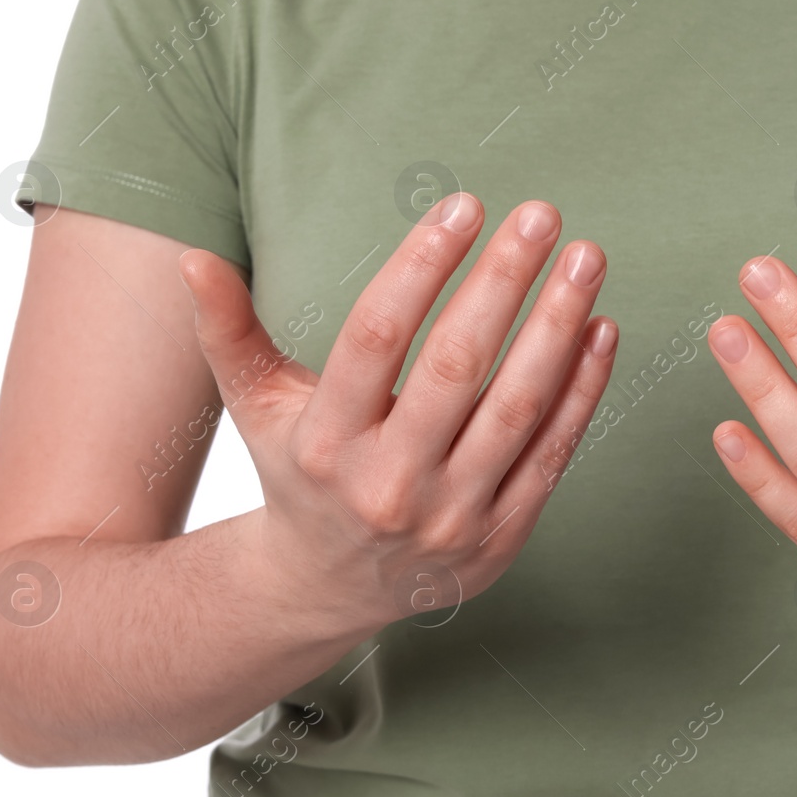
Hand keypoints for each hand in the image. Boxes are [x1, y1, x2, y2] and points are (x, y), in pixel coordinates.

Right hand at [179, 194, 616, 634]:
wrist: (330, 590)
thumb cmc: (299, 475)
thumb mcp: (255, 407)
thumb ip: (229, 332)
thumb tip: (194, 258)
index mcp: (324, 442)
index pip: (376, 337)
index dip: (421, 267)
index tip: (463, 206)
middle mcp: (388, 484)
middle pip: (457, 368)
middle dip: (504, 283)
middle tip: (541, 214)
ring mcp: (452, 516)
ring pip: (518, 409)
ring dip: (559, 327)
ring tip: (586, 258)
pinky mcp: (502, 537)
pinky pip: (554, 454)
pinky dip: (584, 390)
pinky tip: (602, 328)